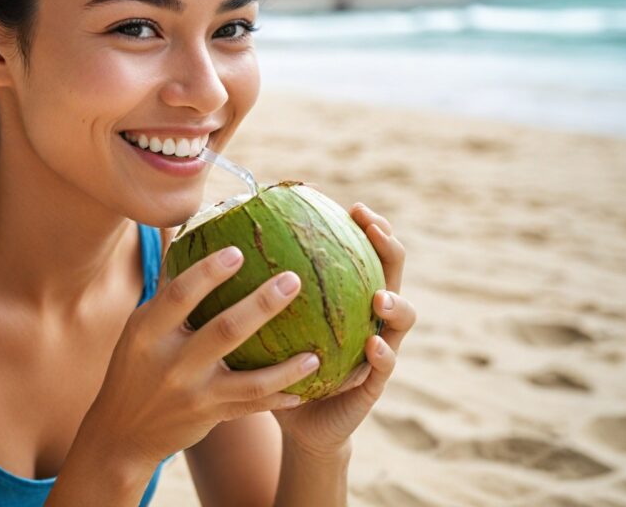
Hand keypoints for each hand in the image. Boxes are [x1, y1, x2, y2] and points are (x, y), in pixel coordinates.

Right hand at [81, 246, 318, 468]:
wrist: (124, 433)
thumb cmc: (137, 365)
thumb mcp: (141, 327)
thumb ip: (169, 290)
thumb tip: (190, 232)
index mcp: (148, 331)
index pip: (179, 295)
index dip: (208, 272)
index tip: (238, 251)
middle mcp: (170, 362)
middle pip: (224, 329)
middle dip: (262, 304)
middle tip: (293, 279)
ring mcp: (192, 393)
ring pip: (247, 379)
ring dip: (285, 368)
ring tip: (315, 354)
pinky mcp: (209, 416)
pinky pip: (251, 405)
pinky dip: (279, 396)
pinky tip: (306, 387)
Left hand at [272, 204, 415, 455]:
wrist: (295, 417)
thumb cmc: (278, 360)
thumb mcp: (269, 319)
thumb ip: (259, 285)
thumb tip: (222, 240)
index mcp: (350, 296)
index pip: (366, 252)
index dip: (369, 228)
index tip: (355, 208)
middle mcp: (371, 316)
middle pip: (393, 273)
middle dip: (389, 247)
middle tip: (373, 228)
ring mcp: (379, 349)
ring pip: (403, 319)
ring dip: (395, 303)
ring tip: (379, 296)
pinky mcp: (374, 385)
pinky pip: (384, 368)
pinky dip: (382, 355)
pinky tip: (373, 345)